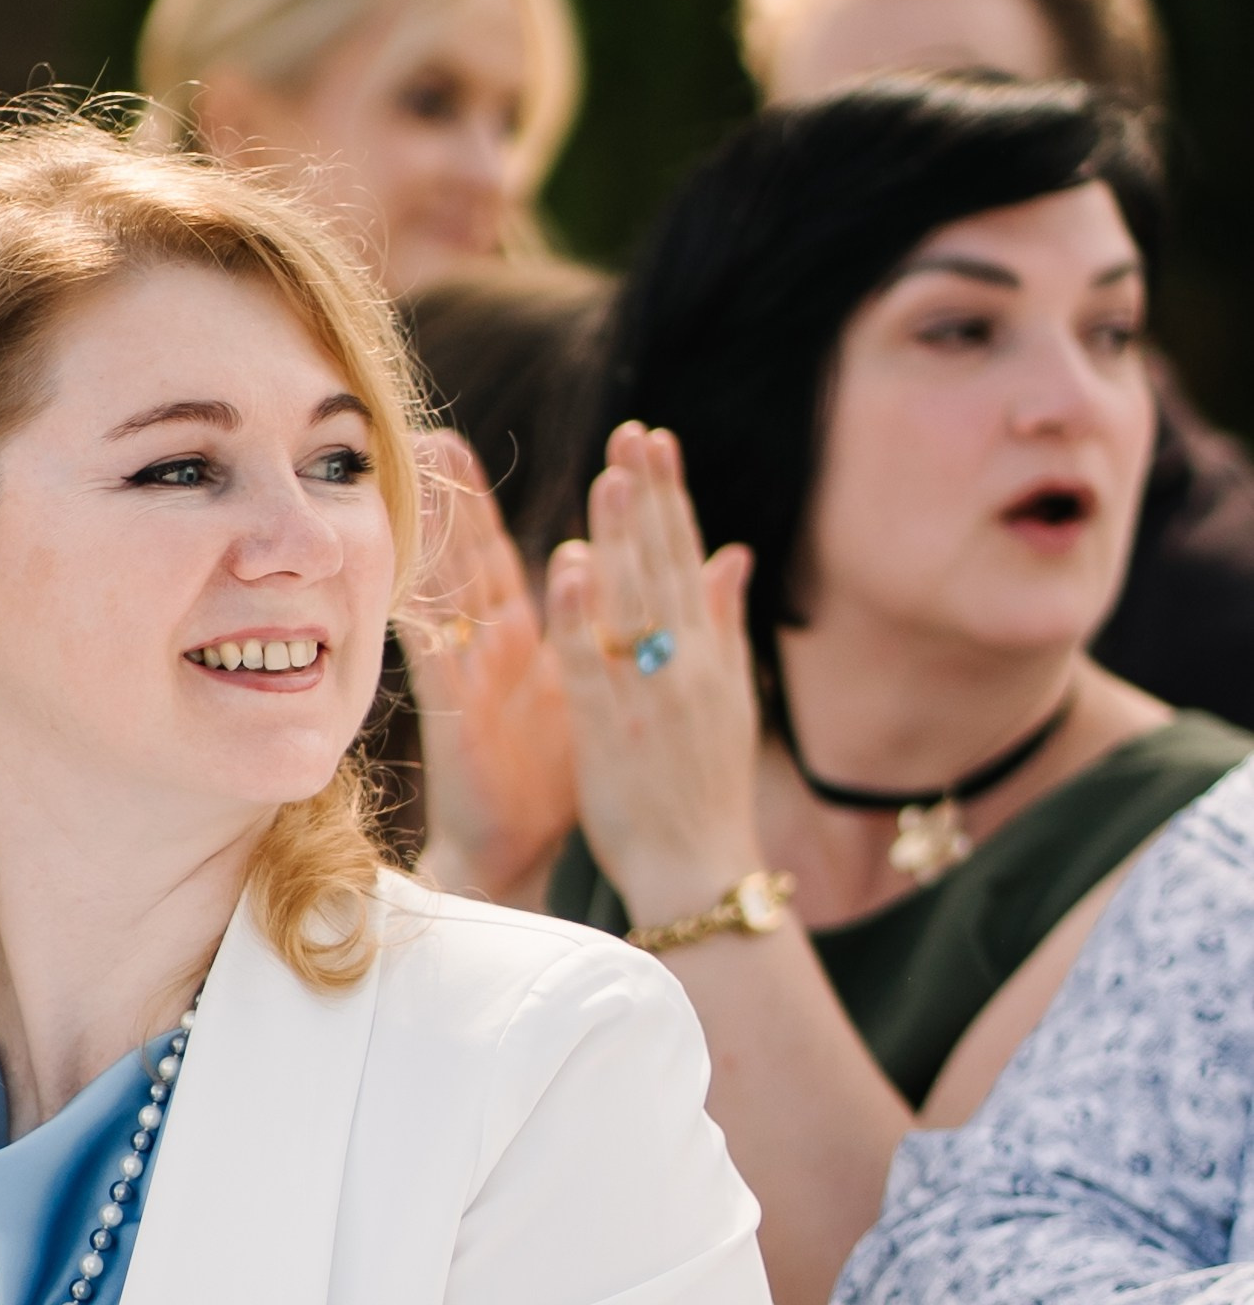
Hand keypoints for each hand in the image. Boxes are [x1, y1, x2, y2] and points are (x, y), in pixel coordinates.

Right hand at [400, 432, 576, 900]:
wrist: (518, 851)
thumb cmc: (551, 780)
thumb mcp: (587, 691)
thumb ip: (599, 630)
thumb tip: (613, 574)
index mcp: (527, 639)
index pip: (510, 555)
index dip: (495, 501)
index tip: (477, 445)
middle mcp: (492, 648)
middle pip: (471, 558)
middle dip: (454, 500)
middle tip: (431, 438)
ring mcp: (469, 675)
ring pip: (446, 593)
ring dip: (430, 537)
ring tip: (410, 484)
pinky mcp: (455, 709)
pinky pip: (432, 654)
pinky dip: (420, 615)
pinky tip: (404, 576)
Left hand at [547, 423, 764, 928]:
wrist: (700, 869)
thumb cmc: (705, 789)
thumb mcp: (727, 698)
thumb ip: (724, 622)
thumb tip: (733, 552)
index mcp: (707, 655)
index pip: (687, 559)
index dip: (670, 499)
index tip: (653, 442)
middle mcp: (684, 666)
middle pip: (664, 569)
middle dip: (648, 499)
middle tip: (629, 435)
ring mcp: (649, 697)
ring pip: (634, 607)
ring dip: (623, 540)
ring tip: (608, 479)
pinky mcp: (613, 732)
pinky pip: (596, 665)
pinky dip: (585, 617)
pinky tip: (572, 568)